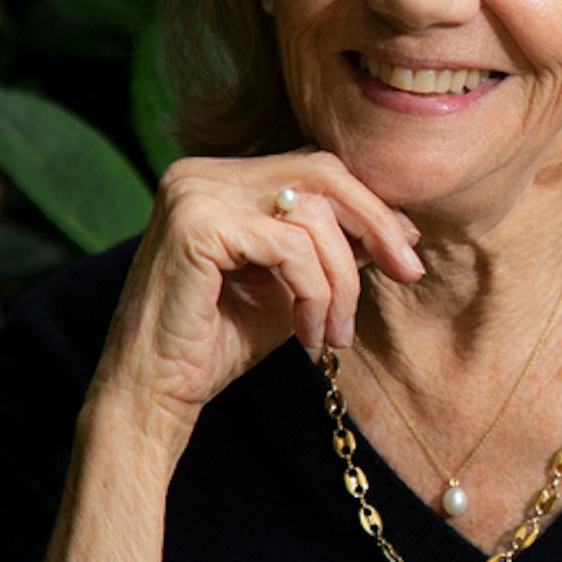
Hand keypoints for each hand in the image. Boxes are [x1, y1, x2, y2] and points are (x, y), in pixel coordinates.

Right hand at [87, 148, 423, 448]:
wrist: (154, 393)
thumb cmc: (220, 341)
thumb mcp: (294, 285)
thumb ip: (335, 248)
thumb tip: (402, 225)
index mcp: (221, 178)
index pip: (315, 168)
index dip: (369, 206)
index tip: (406, 254)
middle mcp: (202, 173)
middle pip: (322, 174)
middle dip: (375, 225)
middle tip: (407, 273)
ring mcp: (195, 192)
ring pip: (312, 216)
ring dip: (341, 282)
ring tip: (334, 334)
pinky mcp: (197, 224)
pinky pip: (290, 248)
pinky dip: (314, 294)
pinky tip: (307, 334)